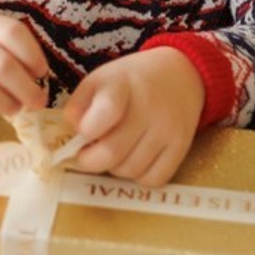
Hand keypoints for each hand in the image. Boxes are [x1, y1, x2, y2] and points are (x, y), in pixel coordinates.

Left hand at [64, 49, 205, 187]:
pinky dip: (138, 176)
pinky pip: (153, 179)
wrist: (178, 75)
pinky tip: (135, 158)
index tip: (84, 133)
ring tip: (114, 151)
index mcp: (122, 84)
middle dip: (90, 160)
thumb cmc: (130, 81)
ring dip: (114, 168)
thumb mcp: (99, 80)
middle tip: (87, 154)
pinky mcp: (182, 147)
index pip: (106, 111)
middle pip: (112, 152)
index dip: (87, 130)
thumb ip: (78, 105)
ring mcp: (168, 128)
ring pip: (130, 170)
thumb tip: (73, 134)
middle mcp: (149, 106)